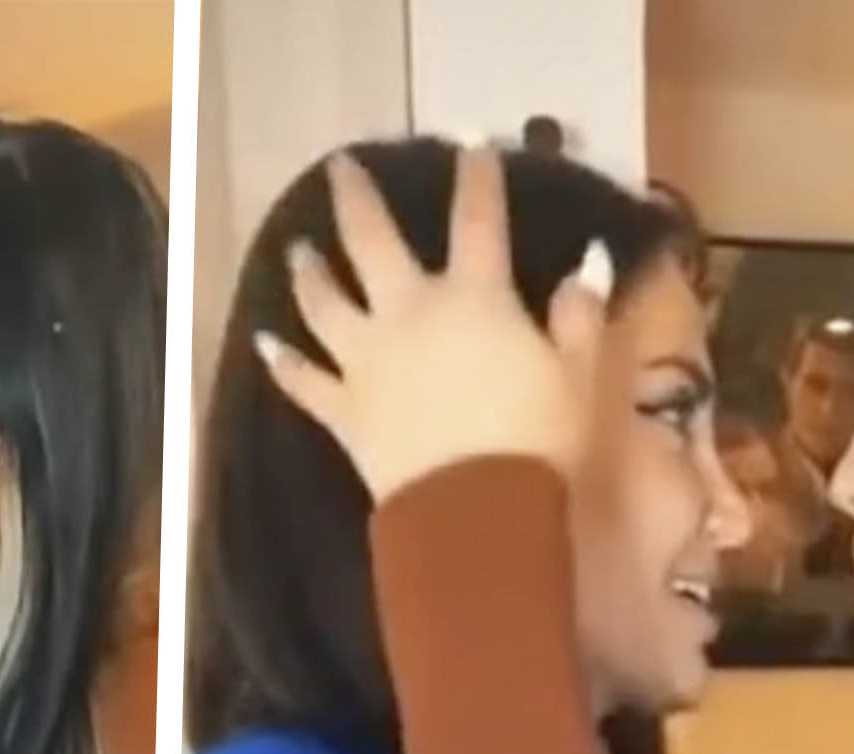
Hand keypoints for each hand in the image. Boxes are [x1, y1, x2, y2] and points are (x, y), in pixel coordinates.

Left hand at [259, 145, 613, 501]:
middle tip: (340, 167)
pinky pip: (304, 380)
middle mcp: (410, 312)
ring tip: (297, 249)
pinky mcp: (344, 408)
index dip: (476, 177)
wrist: (478, 510)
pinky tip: (263, 341)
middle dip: (356, 198)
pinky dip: (282, 361)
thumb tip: (591, 261)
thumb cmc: (538, 439)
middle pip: (373, 242)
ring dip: (310, 272)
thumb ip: (581, 314)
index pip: (478, 219)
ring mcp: (367, 359)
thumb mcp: (580, 374)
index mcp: (475, 296)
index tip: (471, 143)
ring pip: (326, 302)